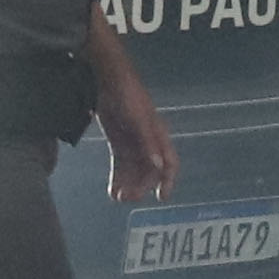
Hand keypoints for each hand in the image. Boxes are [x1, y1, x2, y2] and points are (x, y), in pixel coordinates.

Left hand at [99, 77, 177, 205]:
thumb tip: (158, 166)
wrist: (109, 80)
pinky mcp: (119, 142)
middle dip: (141, 186)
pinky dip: (118, 178)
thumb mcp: (140, 119)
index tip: (162, 197)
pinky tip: (112, 189)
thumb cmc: (129, 95)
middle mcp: (148, 143)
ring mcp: (133, 143)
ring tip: (118, 197)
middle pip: (149, 171)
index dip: (168, 180)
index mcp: (159, 136)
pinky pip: (120, 165)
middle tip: (128, 198)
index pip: (169, 163)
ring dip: (128, 185)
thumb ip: (148, 143)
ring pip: (134, 171)